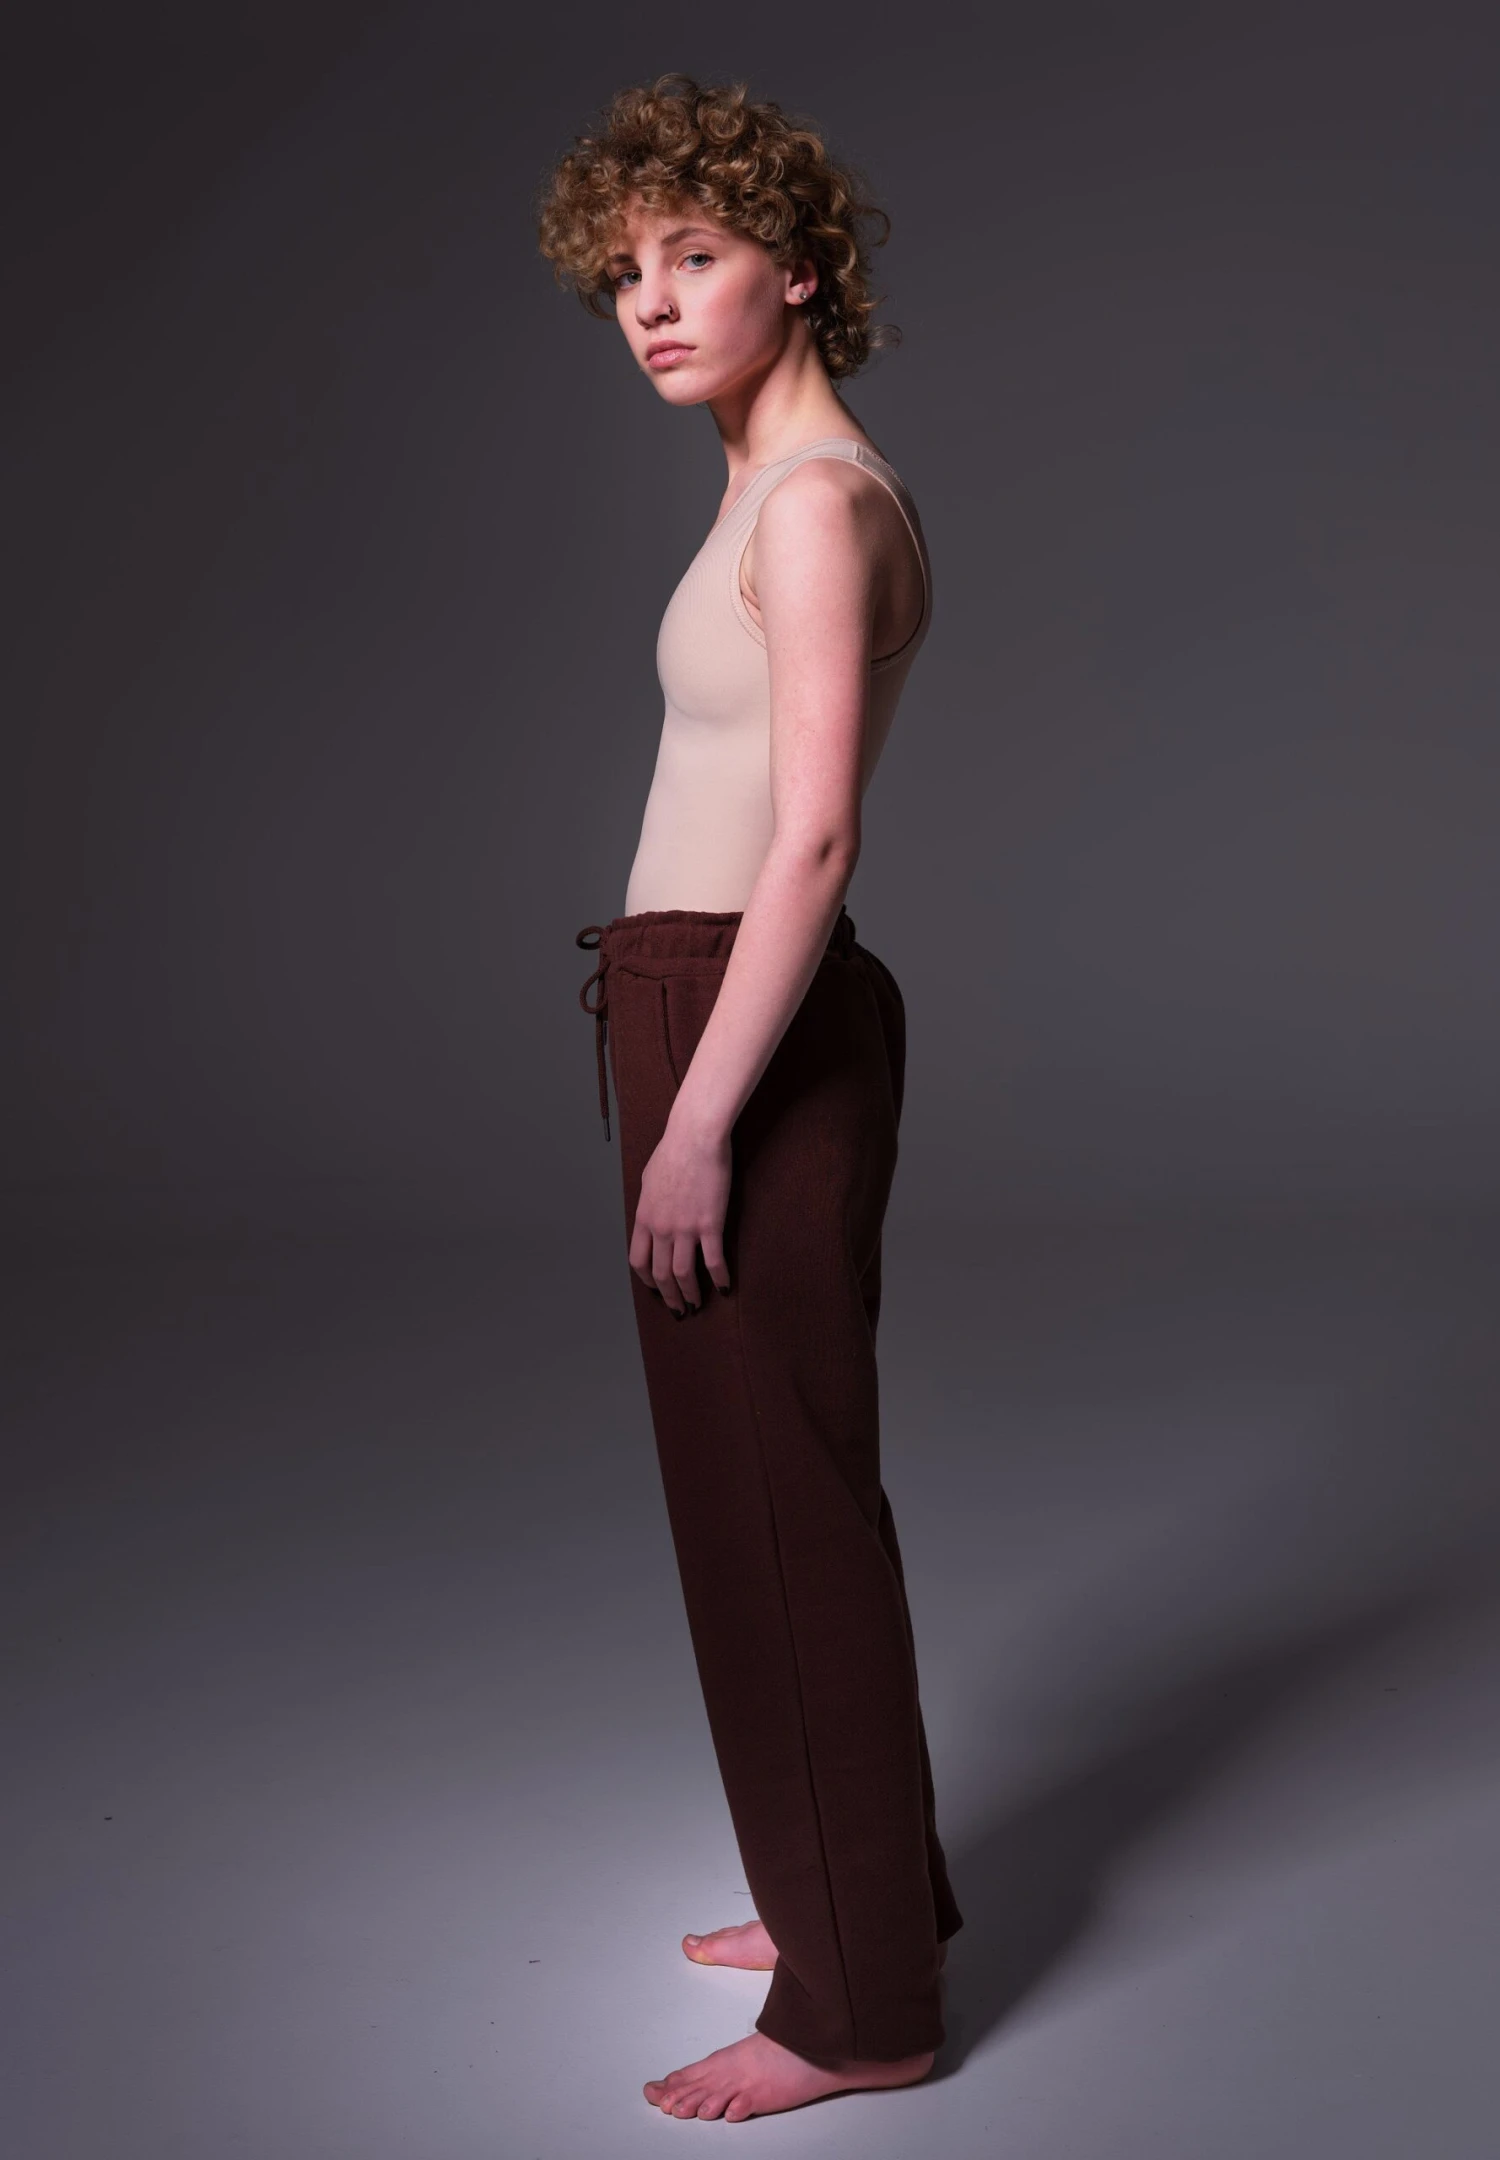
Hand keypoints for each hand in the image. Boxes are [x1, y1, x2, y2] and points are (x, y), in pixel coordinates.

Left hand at [629, 1114, 733, 1312]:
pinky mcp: (710, 1225)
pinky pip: (713, 1261)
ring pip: (684, 1273)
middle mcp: (661, 1228)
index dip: (647, 1280)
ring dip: (690, 1294)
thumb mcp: (650, 1179)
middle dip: (669, 1296)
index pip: (639, 1260)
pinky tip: (725, 1287)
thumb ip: (650, 1203)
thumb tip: (652, 1214)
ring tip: (698, 1304)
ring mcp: (685, 1228)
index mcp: (644, 1217)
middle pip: (661, 1274)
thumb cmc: (674, 1151)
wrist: (695, 1137)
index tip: (656, 1288)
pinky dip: (719, 1278)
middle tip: (679, 1309)